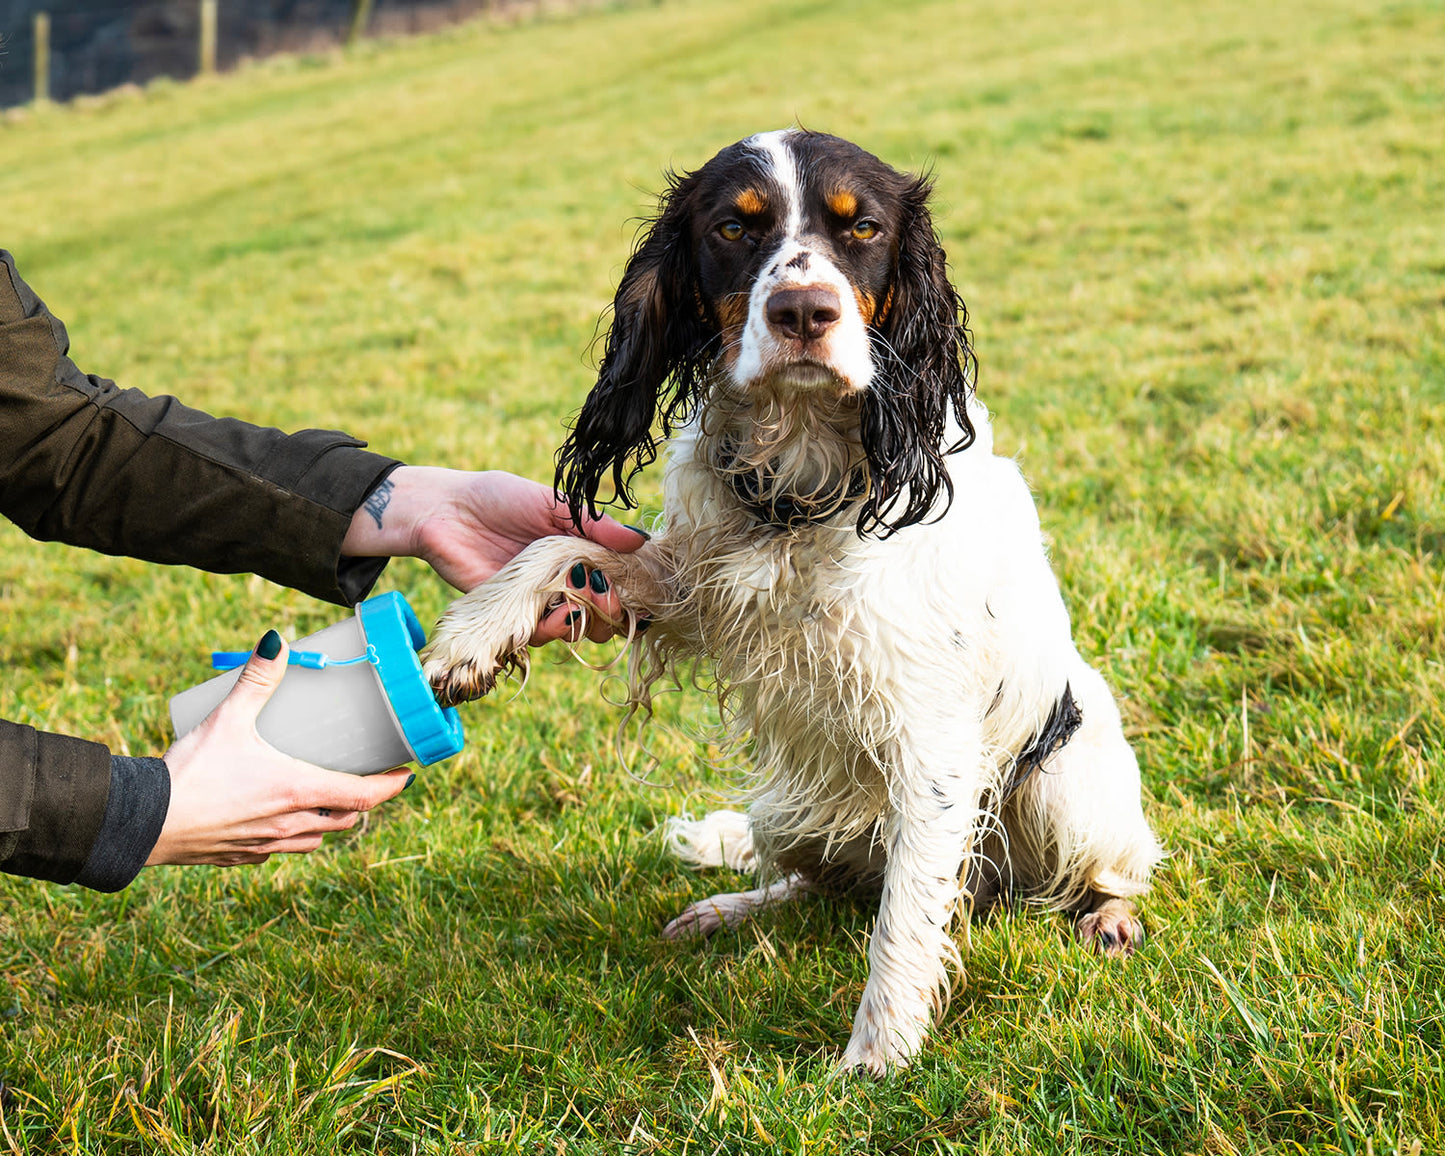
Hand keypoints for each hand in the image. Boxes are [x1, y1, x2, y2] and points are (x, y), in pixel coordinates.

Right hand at [149, 632, 412, 866]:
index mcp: (298, 791)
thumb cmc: (190, 773)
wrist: (142, 824)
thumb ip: (256, 679)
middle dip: (362, 801)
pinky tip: (279, 818)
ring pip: (316, 839)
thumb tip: (277, 640)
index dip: (391, 786)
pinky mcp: (241, 856)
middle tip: (366, 778)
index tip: (406, 774)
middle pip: (345, 819)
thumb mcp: (228, 719)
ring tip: (326, 797)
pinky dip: (292, 836)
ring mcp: (266, 845)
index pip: (364, 795)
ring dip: (329, 821)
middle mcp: (290, 824)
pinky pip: (280, 851)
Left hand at [341, 466, 648, 643]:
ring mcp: (540, 600)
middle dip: (612, 611)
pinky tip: (554, 616)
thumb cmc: (498, 498)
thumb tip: (640, 541)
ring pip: (576, 627)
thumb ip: (594, 524)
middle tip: (611, 602)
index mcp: (580, 551)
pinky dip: (553, 630)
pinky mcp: (512, 618)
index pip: (618, 577)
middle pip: (603, 610)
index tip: (641, 589)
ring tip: (580, 608)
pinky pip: (541, 635)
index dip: (632, 586)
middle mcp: (564, 580)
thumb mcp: (552, 503)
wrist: (443, 511)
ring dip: (584, 623)